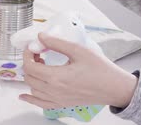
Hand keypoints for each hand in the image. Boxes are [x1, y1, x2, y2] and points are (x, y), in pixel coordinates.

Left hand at [19, 33, 137, 108]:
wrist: (115, 88)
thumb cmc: (100, 69)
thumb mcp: (78, 50)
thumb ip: (56, 43)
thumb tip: (40, 37)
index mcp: (56, 77)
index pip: (30, 66)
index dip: (27, 54)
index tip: (32, 47)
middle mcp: (54, 91)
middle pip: (29, 78)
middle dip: (29, 63)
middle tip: (38, 54)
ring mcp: (58, 100)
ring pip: (32, 90)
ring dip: (31, 77)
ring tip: (41, 66)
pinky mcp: (63, 104)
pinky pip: (41, 104)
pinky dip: (31, 99)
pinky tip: (24, 95)